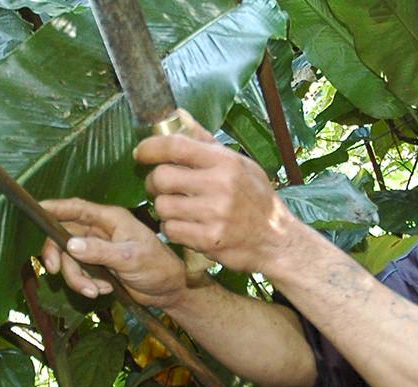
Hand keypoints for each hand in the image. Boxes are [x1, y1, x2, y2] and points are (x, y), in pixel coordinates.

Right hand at [39, 198, 187, 307]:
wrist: (169, 290)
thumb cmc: (157, 267)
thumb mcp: (129, 258)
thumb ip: (99, 251)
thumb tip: (70, 245)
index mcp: (110, 219)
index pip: (76, 208)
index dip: (55, 208)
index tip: (36, 210)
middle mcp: (101, 231)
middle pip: (64, 237)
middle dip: (59, 256)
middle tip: (55, 272)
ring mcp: (98, 248)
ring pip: (70, 258)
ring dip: (76, 277)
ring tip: (94, 291)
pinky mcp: (98, 266)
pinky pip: (79, 272)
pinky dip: (86, 284)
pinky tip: (104, 290)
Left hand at [133, 110, 305, 273]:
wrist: (277, 240)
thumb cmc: (256, 199)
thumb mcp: (239, 164)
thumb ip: (206, 142)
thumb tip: (179, 115)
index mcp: (225, 162)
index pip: (176, 146)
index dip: (150, 147)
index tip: (140, 153)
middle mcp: (220, 185)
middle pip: (162, 177)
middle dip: (154, 182)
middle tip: (161, 187)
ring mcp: (214, 214)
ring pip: (162, 206)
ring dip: (164, 208)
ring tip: (178, 209)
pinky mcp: (208, 239)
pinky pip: (170, 229)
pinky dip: (173, 228)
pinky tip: (187, 226)